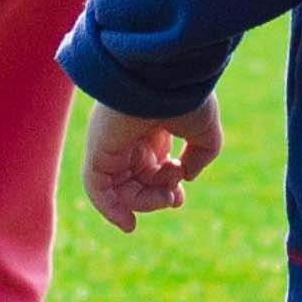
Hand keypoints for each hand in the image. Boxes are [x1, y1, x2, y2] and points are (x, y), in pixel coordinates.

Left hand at [80, 98, 222, 231]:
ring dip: (145, 202)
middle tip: (174, 199)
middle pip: (137, 179)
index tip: (180, 196)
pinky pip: (97, 187)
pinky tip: (129, 225)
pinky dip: (109, 209)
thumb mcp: (203, 131)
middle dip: (157, 197)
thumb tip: (186, 177)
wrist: (163, 76)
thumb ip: (200, 155)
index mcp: (152, 126)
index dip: (167, 186)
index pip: (153, 165)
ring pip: (121, 187)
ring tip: (166, 199)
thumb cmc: (184, 96)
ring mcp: (112, 143)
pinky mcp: (99, 150)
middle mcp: (129, 135)